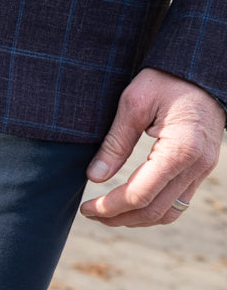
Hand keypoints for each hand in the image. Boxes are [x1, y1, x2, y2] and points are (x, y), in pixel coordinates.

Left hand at [80, 68, 223, 226]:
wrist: (203, 70)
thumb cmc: (168, 78)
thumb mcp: (134, 102)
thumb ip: (115, 143)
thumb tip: (94, 178)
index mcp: (180, 149)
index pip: (139, 195)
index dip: (108, 207)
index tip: (86, 208)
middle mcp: (196, 165)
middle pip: (152, 211)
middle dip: (117, 218)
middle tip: (90, 213)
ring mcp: (202, 170)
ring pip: (167, 214)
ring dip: (134, 219)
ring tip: (107, 213)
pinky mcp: (202, 170)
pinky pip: (177, 204)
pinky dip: (152, 211)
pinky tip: (130, 205)